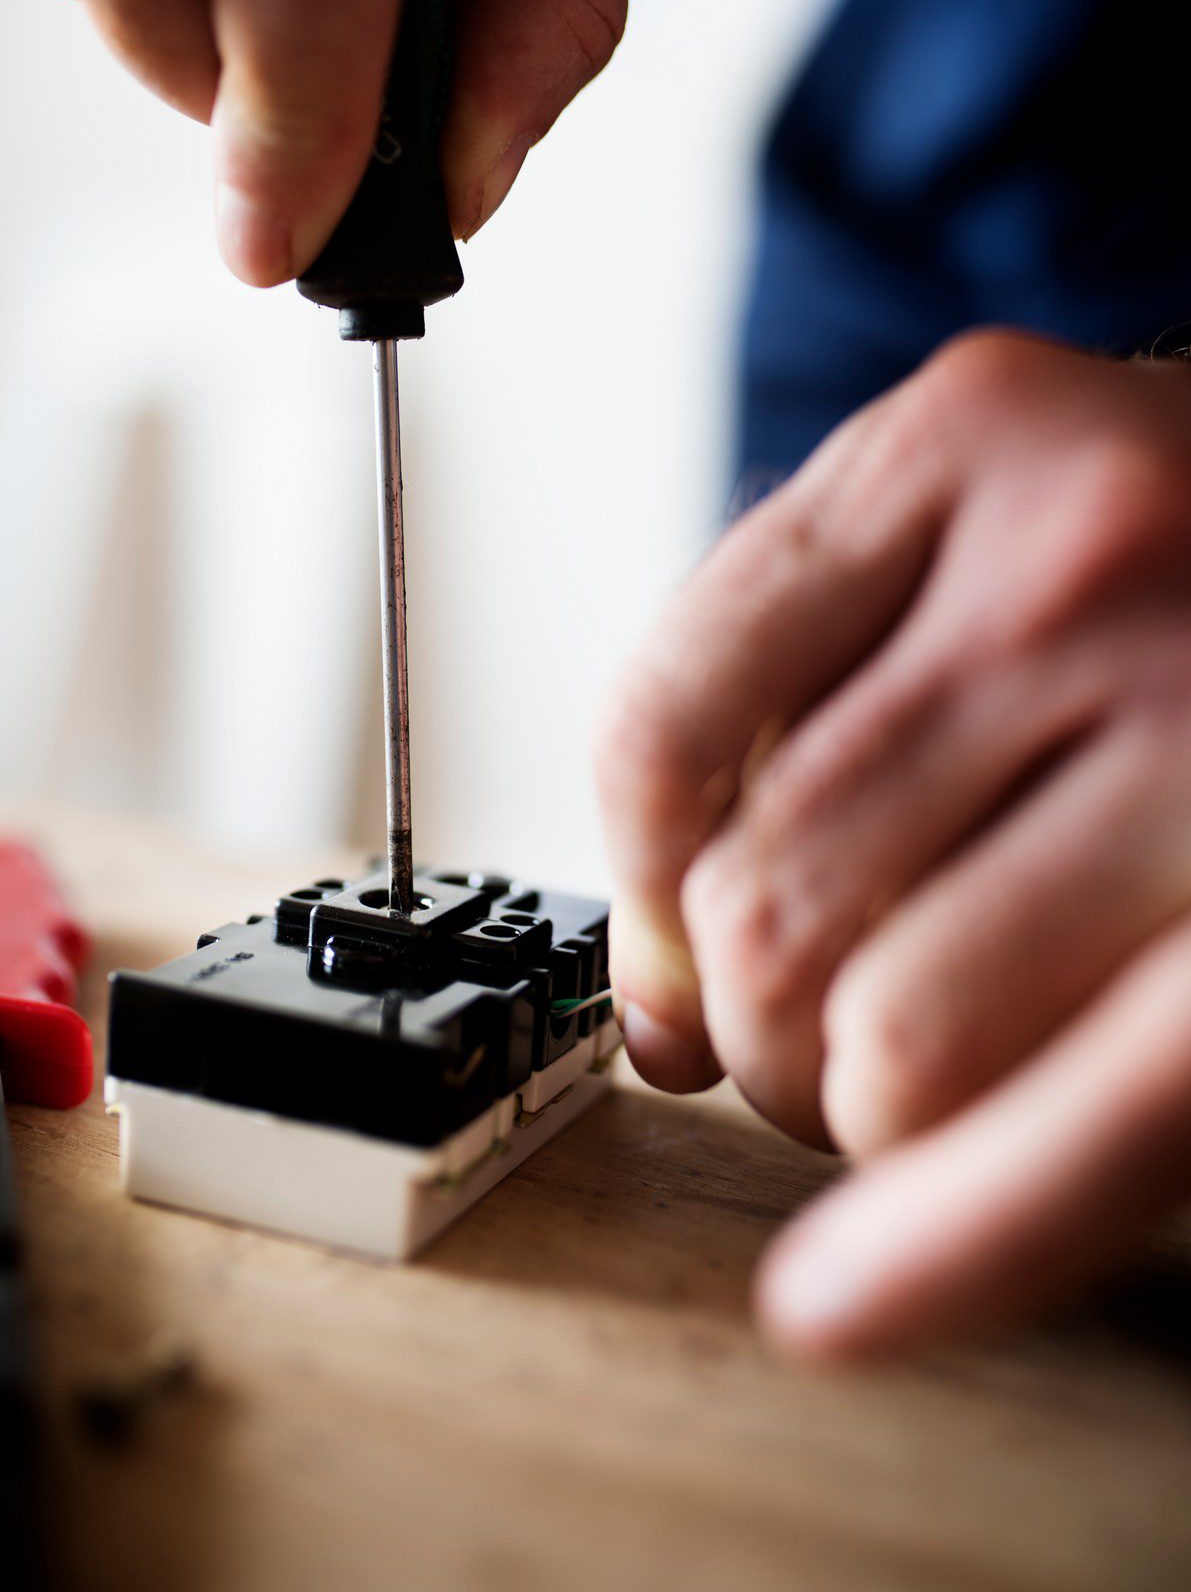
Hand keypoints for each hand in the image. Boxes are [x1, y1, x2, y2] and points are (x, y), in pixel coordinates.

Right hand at [596, 331, 1190, 1357]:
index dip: (948, 1245)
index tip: (832, 1310)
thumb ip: (1087, 1115)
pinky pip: (672, 698)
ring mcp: (1064, 546)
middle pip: (875, 1021)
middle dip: (822, 1091)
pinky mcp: (940, 439)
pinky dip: (648, 815)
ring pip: (752, 884)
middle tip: (844, 1071)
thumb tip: (838, 1285)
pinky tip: (697, 836)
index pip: (1101, 1123)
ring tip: (795, 941)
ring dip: (740, 971)